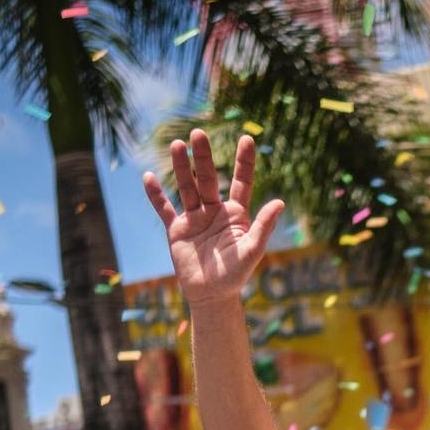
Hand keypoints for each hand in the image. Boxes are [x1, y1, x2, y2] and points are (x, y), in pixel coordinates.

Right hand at [143, 131, 285, 307]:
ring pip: (186, 187)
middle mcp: (214, 211)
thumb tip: (280, 202)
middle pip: (208, 178)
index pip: (242, 182)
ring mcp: (194, 219)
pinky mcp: (176, 230)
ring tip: (177, 145)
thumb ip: (264, 226)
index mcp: (236, 214)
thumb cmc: (235, 275)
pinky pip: (164, 209)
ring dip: (181, 167)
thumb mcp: (252, 250)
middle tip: (198, 134)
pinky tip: (148, 177)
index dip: (244, 161)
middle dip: (203, 157)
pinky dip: (156, 195)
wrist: (211, 295)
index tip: (247, 138)